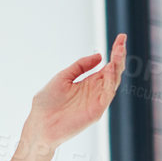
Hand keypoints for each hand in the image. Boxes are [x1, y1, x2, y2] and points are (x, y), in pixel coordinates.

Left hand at [23, 33, 126, 154]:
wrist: (40, 123)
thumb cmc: (47, 102)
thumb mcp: (63, 77)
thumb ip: (80, 66)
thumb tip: (99, 56)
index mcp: (88, 83)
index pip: (107, 65)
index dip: (114, 52)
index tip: (121, 37)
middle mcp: (96, 91)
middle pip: (113, 71)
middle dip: (119, 55)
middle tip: (122, 40)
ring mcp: (98, 101)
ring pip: (113, 81)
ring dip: (117, 65)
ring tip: (118, 51)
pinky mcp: (97, 110)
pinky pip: (107, 94)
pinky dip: (109, 81)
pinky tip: (109, 69)